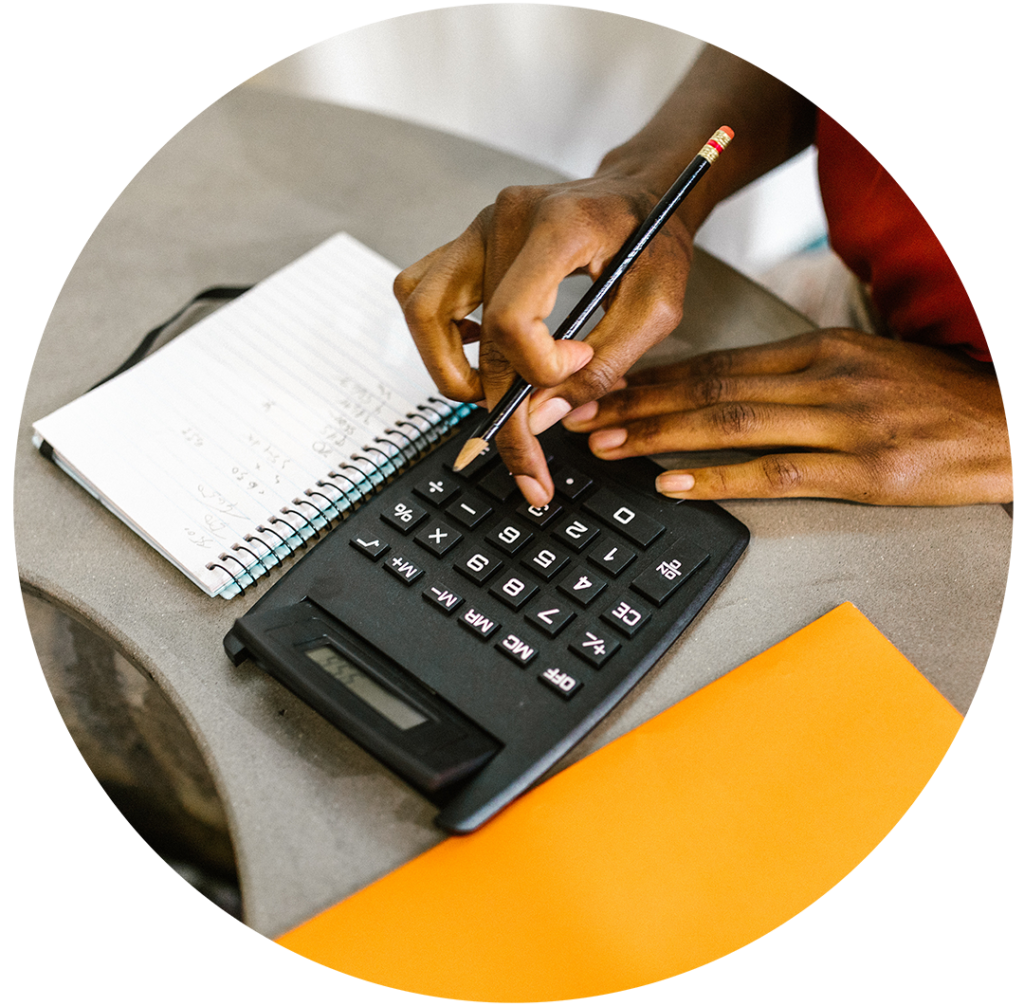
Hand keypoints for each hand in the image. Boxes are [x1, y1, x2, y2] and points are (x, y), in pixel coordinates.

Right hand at [393, 173, 694, 505]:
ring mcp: (477, 227)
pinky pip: (421, 293)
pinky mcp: (466, 241)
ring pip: (421, 309)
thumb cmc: (654, 241)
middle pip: (470, 332)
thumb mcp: (656, 309)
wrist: (643, 192)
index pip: (511, 318)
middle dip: (497, 409)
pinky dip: (439, 336)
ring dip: (448, 368)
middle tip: (527, 461)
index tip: (575, 366)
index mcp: (557, 228)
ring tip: (492, 397)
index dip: (537, 367)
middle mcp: (504, 219)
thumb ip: (603, 367)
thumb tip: (540, 420)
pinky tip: (480, 352)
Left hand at [562, 329, 1011, 504]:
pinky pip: (778, 473)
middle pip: (709, 390)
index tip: (604, 390)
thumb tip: (721, 391)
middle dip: (636, 404)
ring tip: (608, 445)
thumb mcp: (861, 364)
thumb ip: (793, 376)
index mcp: (819, 350)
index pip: (715, 362)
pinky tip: (674, 482)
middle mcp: (825, 378)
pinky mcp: (867, 471)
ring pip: (732, 424)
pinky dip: (719, 477)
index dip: (651, 379)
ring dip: (660, 436)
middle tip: (580, 416)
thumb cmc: (931, 396)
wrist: (1013, 421)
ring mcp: (846, 423)